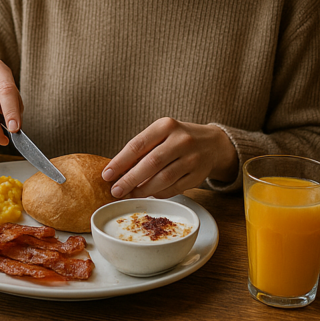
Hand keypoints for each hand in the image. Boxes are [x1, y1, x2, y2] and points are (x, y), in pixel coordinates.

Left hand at [102, 118, 237, 198]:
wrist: (212, 144)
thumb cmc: (178, 139)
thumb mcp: (161, 133)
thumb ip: (142, 149)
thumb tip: (117, 171)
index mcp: (166, 126)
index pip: (138, 144)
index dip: (120, 162)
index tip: (107, 174)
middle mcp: (181, 140)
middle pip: (151, 163)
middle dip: (130, 179)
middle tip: (116, 190)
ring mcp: (192, 158)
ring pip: (163, 179)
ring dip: (143, 190)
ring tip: (129, 194)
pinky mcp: (198, 175)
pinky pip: (174, 188)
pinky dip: (158, 193)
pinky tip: (149, 194)